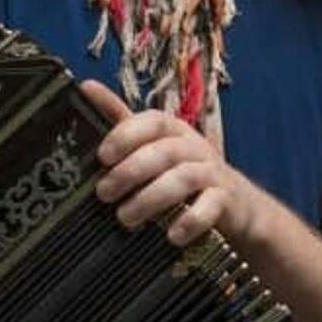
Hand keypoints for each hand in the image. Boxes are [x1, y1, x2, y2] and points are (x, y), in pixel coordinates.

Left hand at [81, 79, 271, 248]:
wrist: (235, 204)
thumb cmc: (183, 172)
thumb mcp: (154, 146)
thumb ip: (123, 123)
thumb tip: (85, 86)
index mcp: (174, 131)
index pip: (153, 121)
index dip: (127, 134)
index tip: (102, 156)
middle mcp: (195, 147)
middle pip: (165, 151)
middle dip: (131, 172)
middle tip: (104, 193)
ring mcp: (212, 173)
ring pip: (184, 178)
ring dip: (152, 198)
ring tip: (126, 218)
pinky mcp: (226, 200)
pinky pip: (211, 206)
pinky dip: (190, 220)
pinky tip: (172, 235)